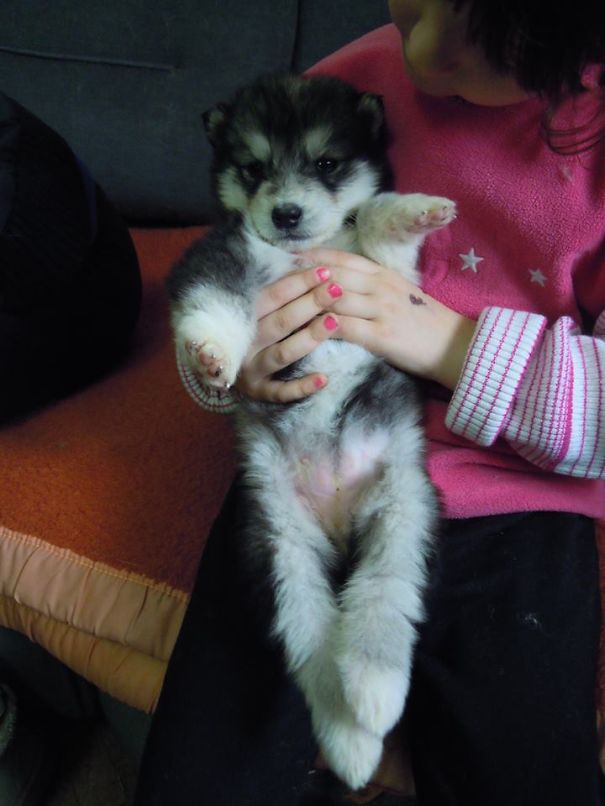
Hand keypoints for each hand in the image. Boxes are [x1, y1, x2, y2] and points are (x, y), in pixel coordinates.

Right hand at [235, 266, 342, 401]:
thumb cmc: (247, 330)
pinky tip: (324, 379)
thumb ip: (272, 292)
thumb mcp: (251, 309)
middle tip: (337, 290)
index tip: (325, 271)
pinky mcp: (259, 393)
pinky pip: (281, 392)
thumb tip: (304, 258)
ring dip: (308, 338)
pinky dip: (301, 387)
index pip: (271, 296)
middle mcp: (244, 343)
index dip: (298, 282)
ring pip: (281, 354)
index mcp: (241, 317)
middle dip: (310, 304)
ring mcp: (251, 370)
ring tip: (334, 322)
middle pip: (280, 322)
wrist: (217, 369)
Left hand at [299, 248, 476, 390]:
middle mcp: (381, 286)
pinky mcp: (382, 335)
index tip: (290, 257)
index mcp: (384, 274)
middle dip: (302, 279)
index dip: (314, 256)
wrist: (453, 346)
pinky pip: (344, 326)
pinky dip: (321, 327)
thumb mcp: (400, 295)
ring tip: (282, 309)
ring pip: (334, 298)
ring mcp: (381, 309)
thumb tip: (339, 285)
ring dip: (306, 303)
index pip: (343, 259)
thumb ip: (372, 287)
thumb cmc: (423, 323)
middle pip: (332, 275)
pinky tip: (305, 330)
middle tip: (276, 285)